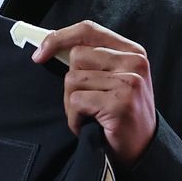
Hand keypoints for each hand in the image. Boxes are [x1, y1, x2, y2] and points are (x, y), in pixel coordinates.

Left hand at [31, 20, 156, 166]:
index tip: (39, 53)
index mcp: (132, 51)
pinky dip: (75, 118)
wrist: (142, 150)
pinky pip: (76, 102)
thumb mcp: (113, 79)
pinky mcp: (119, 103)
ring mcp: (128, 82)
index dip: (59, 37)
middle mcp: (134, 62)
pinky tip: (90, 125)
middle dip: (71, 82)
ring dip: (72, 103)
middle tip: (86, 102)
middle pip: (76, 55)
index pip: (88, 30)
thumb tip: (50, 45)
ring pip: (73, 79)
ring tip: (91, 115)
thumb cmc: (120, 115)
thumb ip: (92, 59)